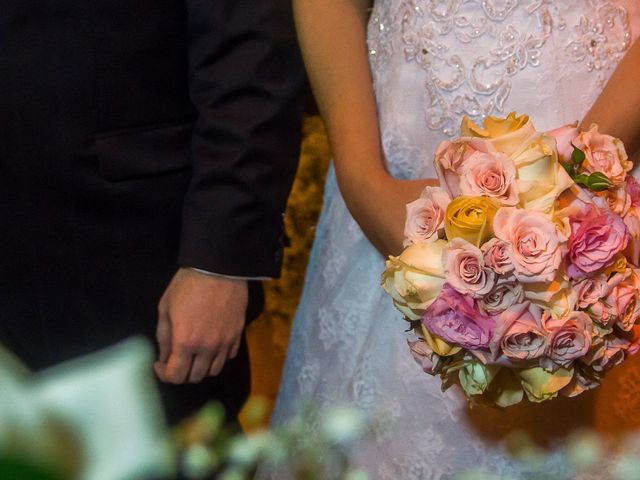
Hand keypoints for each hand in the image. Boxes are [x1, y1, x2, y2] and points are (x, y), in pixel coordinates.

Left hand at [154, 268, 247, 383]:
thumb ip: (163, 336)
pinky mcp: (237, 334)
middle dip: (182, 372)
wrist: (218, 268)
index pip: (175, 376)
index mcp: (185, 341)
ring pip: (213, 370)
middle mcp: (207, 347)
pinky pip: (228, 356)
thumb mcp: (165, 308)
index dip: (164, 374)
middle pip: (195, 377)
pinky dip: (218, 356)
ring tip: (194, 355)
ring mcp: (225, 342)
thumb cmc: (188, 285)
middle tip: (176, 360)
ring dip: (201, 367)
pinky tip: (211, 345)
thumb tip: (164, 356)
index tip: (160, 364)